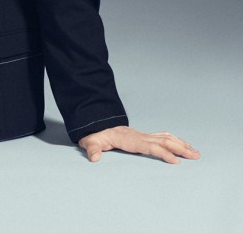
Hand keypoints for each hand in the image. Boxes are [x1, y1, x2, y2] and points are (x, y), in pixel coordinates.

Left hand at [78, 126, 199, 163]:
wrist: (97, 125)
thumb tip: (94, 157)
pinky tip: (183, 144)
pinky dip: (175, 140)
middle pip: (164, 141)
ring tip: (195, 152)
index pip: (150, 146)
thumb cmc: (96, 136)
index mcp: (130, 140)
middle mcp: (140, 136)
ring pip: (166, 138)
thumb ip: (92, 149)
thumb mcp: (91, 142)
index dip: (163, 153)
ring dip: (181, 144)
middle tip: (195, 156)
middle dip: (180, 148)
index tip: (176, 161)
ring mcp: (143, 135)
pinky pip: (162, 137)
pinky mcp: (144, 136)